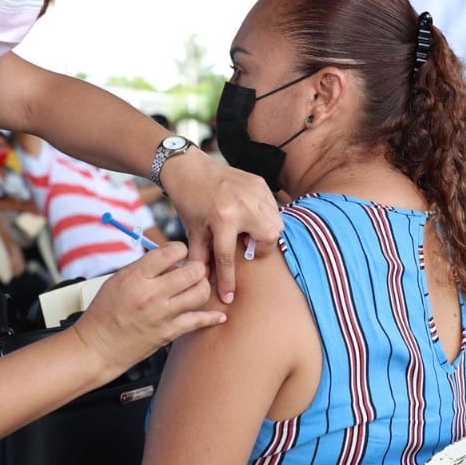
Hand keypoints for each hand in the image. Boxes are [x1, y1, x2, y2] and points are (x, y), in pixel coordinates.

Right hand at [73, 243, 223, 370]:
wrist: (97, 347)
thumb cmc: (104, 312)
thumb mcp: (118, 280)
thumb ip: (145, 267)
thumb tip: (172, 258)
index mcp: (136, 276)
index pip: (172, 252)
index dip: (179, 249)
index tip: (178, 254)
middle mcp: (152, 294)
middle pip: (193, 270)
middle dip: (195, 266)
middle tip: (191, 270)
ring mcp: (163, 314)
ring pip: (201, 292)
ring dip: (202, 286)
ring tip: (195, 287)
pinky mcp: (169, 333)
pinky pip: (199, 321)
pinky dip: (212, 317)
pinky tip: (219, 315)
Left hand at [158, 150, 281, 303]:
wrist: (190, 167)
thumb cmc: (189, 200)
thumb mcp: (193, 231)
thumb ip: (201, 258)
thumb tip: (205, 283)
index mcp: (223, 219)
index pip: (229, 258)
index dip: (228, 281)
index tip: (229, 297)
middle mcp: (244, 205)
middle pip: (268, 238)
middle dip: (261, 247)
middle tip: (246, 246)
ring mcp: (255, 192)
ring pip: (276, 223)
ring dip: (265, 232)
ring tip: (247, 230)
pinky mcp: (260, 183)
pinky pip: (273, 207)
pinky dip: (265, 215)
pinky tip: (249, 215)